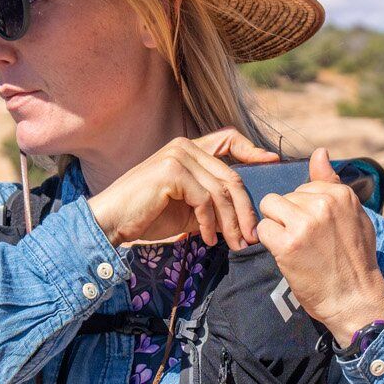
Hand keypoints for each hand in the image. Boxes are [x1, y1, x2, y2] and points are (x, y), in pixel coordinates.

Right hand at [87, 129, 280, 248]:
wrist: (111, 222)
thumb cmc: (147, 216)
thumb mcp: (187, 208)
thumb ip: (211, 203)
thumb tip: (244, 217)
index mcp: (188, 148)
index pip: (229, 139)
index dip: (252, 149)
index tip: (272, 162)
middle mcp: (184, 146)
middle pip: (231, 177)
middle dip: (244, 211)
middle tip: (251, 237)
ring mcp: (177, 155)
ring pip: (221, 191)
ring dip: (231, 223)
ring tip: (234, 244)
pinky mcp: (172, 171)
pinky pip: (204, 200)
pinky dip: (210, 224)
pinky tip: (209, 239)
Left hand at [255, 147, 383, 342]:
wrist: (355, 300)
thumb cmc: (355, 261)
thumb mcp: (354, 216)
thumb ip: (333, 183)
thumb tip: (319, 151)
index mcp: (340, 194)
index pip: (303, 186)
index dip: (304, 209)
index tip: (317, 231)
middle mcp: (323, 203)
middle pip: (283, 196)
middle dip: (288, 217)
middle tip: (307, 243)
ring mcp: (305, 222)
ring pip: (269, 207)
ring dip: (275, 227)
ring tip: (294, 246)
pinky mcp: (287, 243)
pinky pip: (262, 229)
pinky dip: (269, 243)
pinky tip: (287, 255)